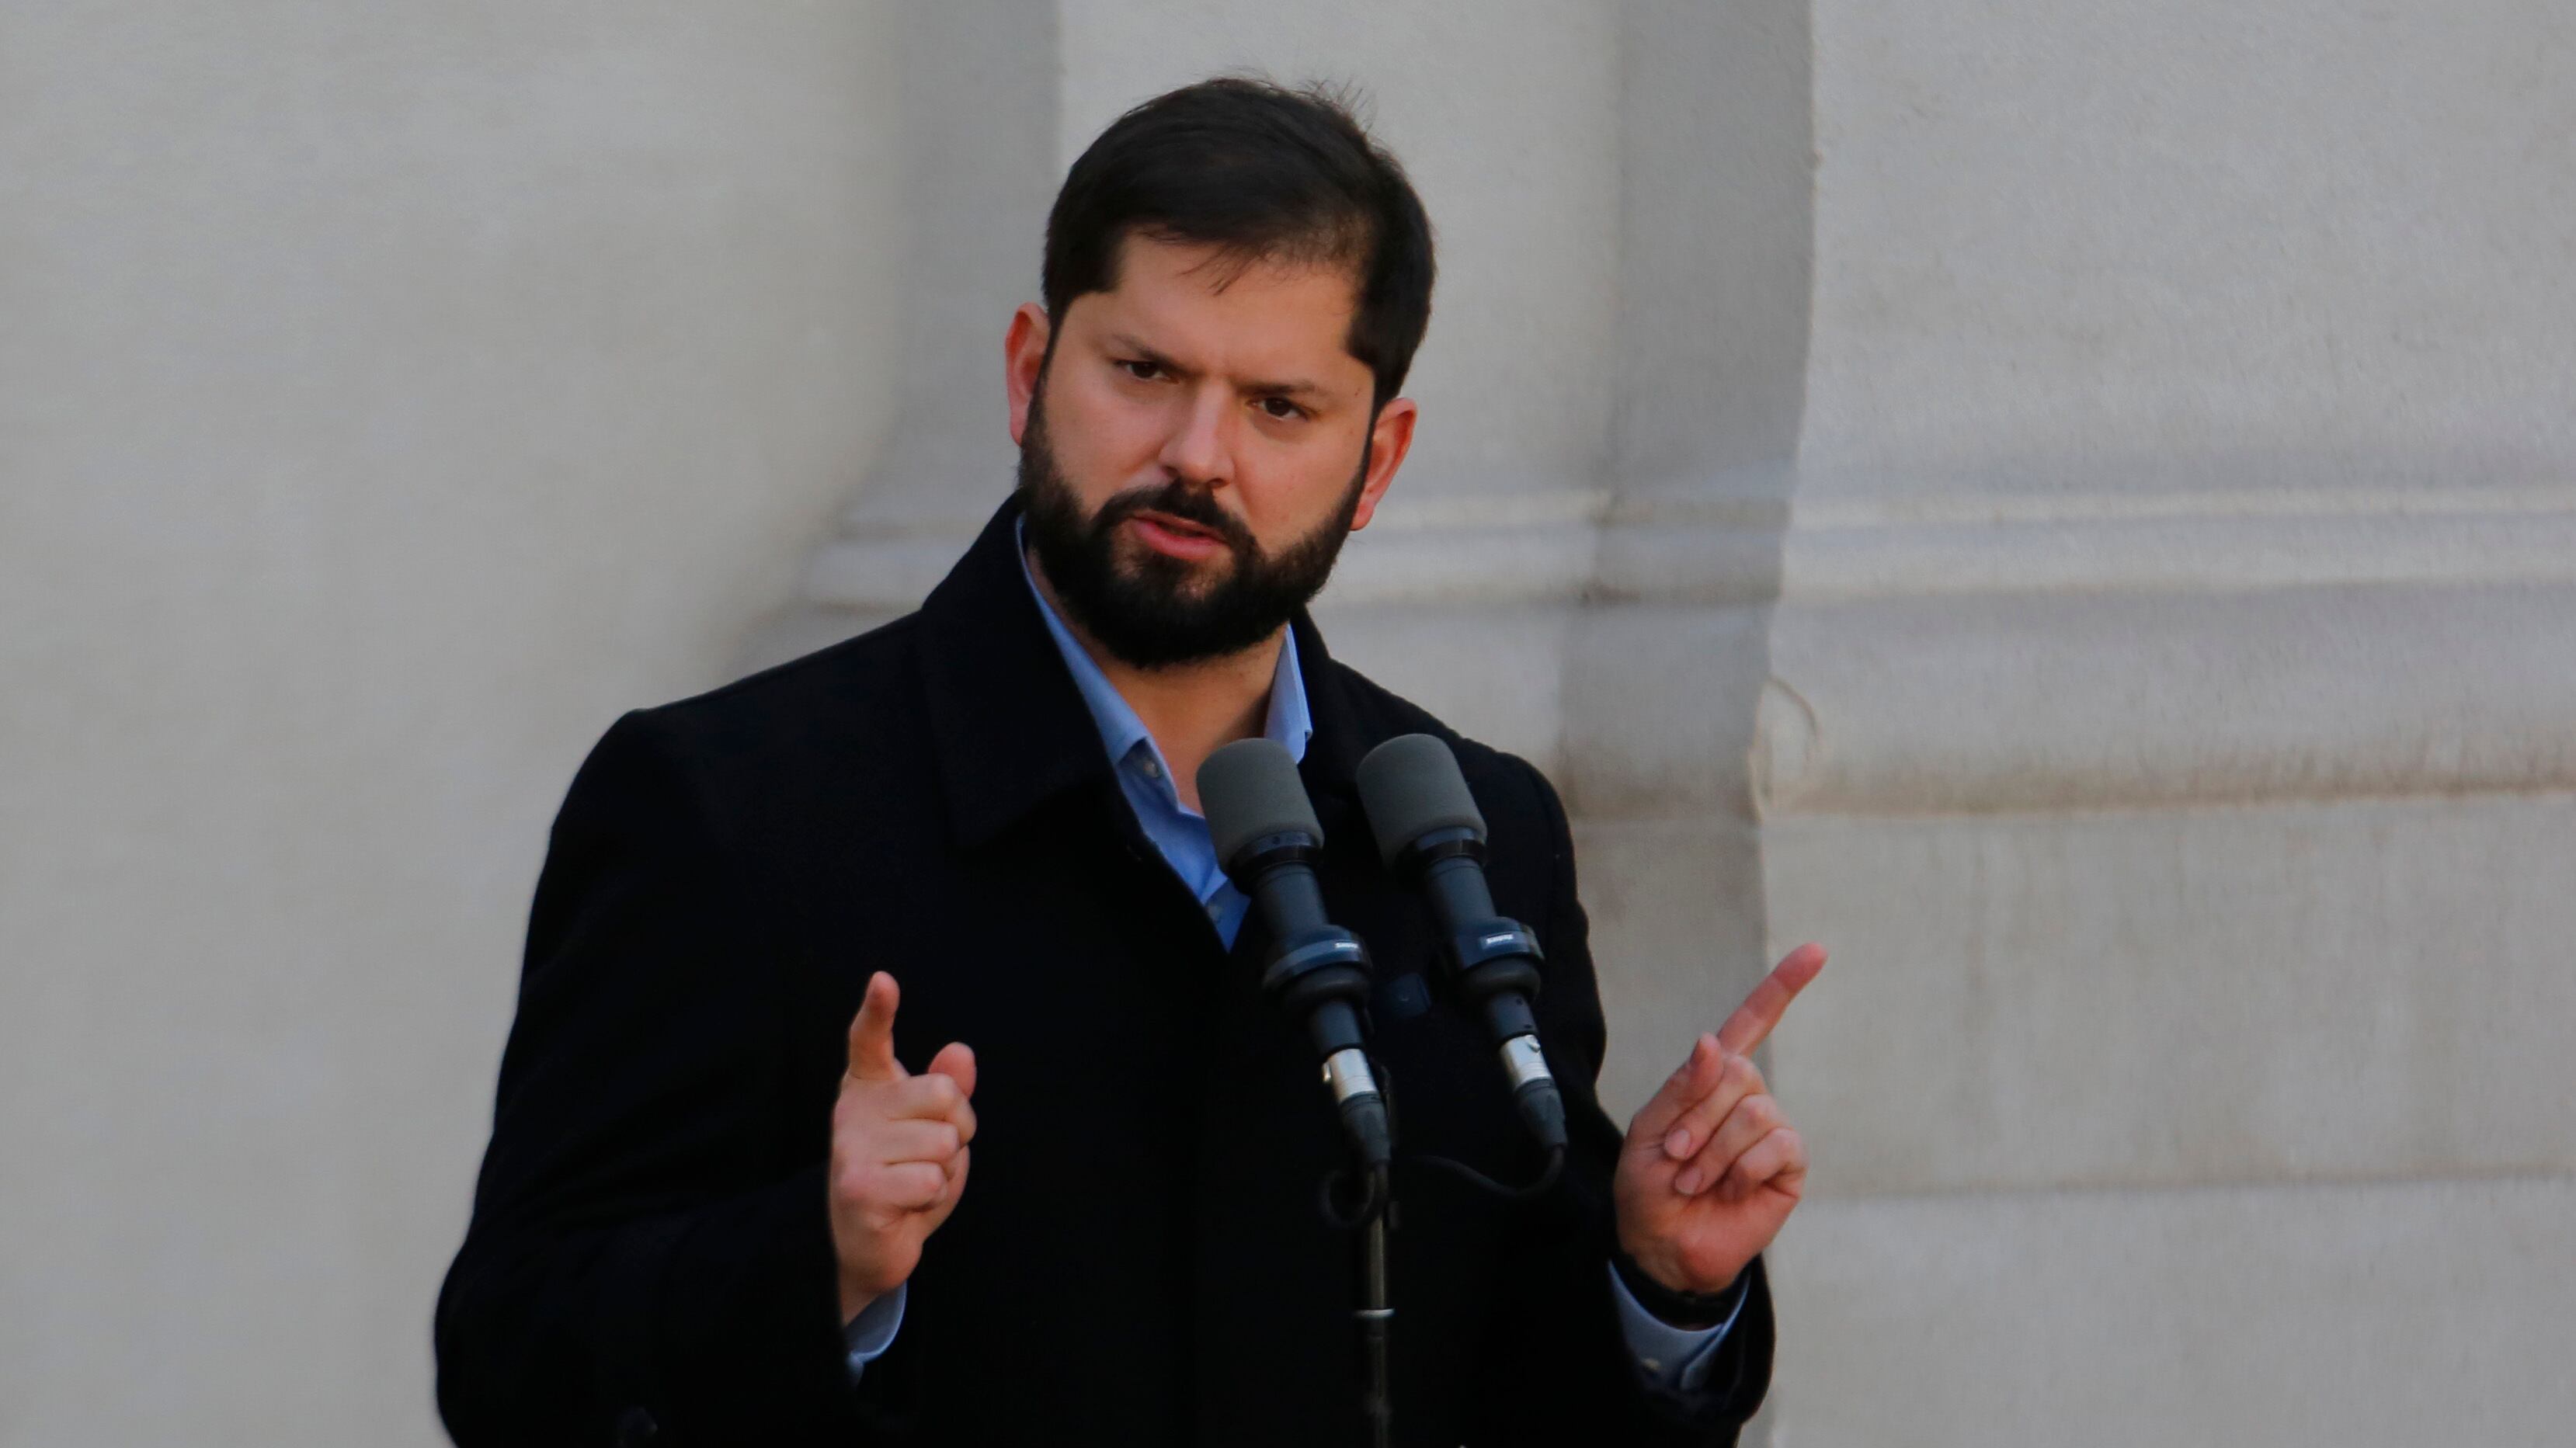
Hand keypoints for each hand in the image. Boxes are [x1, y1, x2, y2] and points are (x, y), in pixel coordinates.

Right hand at [829, 971, 976, 1322]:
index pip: (868, 1039)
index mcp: (869, 1087)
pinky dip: (932, 1197)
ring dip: (946, 1171)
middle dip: (959, 1131)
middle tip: (932, 1157)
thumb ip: (948, 1091)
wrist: (873, 1245)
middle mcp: (853, 1111)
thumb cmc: (906, 1178)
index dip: (877, 1010)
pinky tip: (906, 1206)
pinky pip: (931, 1179)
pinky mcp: (857, 1187)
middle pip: (945, 1094)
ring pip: (943, 1141)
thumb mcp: (935, 1131)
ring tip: (915, 1184)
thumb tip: (961, 1052)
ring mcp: (851, 1148)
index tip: (883, 981)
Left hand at [1613, 944, 1824, 1295]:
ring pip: (1757, 1112)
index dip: (1782, 988)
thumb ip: (1682, 1087)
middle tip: (1679, 1156)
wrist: (1662, 1246)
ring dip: (1716, 1151)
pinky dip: (1743, 1168)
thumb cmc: (1650, 1187)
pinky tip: (1729, 1190)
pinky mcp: (1788, 1167)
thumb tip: (1713, 1042)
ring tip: (1697, 1181)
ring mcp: (1771, 1133)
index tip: (1816, 952)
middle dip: (1701, 1117)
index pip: (1751, 1024)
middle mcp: (1747, 1100)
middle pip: (1740, 1074)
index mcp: (1712, 1081)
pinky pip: (1778, 1146)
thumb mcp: (1649, 1130)